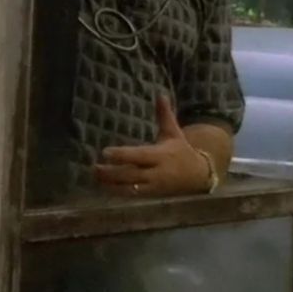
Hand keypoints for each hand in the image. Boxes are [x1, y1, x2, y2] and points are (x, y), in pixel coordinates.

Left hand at [95, 95, 209, 196]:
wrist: (198, 175)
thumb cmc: (181, 150)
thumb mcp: (173, 132)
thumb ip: (165, 115)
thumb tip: (161, 95)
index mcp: (161, 155)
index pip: (139, 156)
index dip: (122, 155)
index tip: (105, 152)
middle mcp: (157, 172)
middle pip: (131, 174)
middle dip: (112, 172)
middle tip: (94, 167)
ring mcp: (154, 186)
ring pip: (130, 188)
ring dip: (111, 184)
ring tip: (94, 177)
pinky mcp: (151, 195)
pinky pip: (133, 196)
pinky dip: (118, 192)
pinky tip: (103, 187)